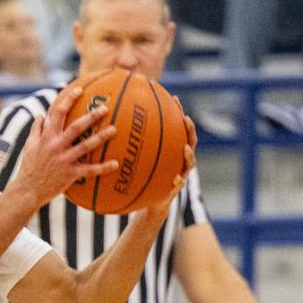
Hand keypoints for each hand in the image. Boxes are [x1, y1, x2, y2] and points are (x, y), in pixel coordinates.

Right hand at [12, 84, 118, 207]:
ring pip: (85, 146)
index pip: (57, 113)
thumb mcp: (29, 145)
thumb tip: (41, 114)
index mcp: (47, 137)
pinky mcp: (70, 174)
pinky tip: (115, 163)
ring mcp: (64, 160)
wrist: (28, 190)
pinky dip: (103, 168)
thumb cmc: (29, 167)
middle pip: (76, 127)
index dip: (68, 100)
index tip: (79, 89)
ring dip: (100, 137)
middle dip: (91, 116)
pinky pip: (89, 170)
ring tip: (114, 129)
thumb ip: (36, 129)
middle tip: (105, 108)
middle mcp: (56, 146)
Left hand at [138, 103, 196, 219]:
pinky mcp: (175, 190)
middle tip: (185, 118)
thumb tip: (113, 126)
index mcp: (171, 150)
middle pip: (189, 141)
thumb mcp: (135, 162)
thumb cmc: (141, 179)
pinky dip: (178, 182)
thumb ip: (131, 147)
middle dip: (189, 129)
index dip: (177, 113)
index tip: (174, 98)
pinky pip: (178, 185)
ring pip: (189, 163)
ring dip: (188, 155)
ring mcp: (180, 174)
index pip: (176, 128)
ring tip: (185, 148)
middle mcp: (179, 160)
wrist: (149, 203)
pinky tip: (176, 179)